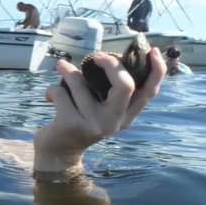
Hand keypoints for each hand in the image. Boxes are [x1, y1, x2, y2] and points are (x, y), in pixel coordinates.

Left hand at [34, 47, 165, 172]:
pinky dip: (52, 89)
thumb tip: (109, 56)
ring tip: (62, 68)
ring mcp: (93, 124)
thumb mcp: (100, 111)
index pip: (149, 92)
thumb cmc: (79, 122)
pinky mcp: (71, 124)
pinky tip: (49, 96)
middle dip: (111, 63)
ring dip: (68, 72)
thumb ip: (109, 91)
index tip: (152, 51)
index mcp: (126, 117)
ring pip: (80, 83)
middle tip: (96, 56)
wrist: (57, 153)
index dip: (156, 70)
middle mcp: (113, 122)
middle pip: (125, 85)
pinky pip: (60, 92)